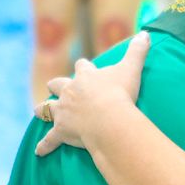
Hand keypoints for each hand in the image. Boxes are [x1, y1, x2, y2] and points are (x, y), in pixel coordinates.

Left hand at [35, 32, 149, 155]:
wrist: (108, 118)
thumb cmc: (120, 93)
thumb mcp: (131, 68)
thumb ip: (138, 50)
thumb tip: (146, 33)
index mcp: (85, 76)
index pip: (81, 67)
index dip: (83, 67)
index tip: (83, 66)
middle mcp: (70, 91)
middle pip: (57, 84)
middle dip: (56, 85)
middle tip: (55, 87)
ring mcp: (63, 111)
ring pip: (46, 108)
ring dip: (42, 109)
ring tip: (38, 111)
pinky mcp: (61, 130)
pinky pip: (50, 139)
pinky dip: (45, 146)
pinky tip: (39, 152)